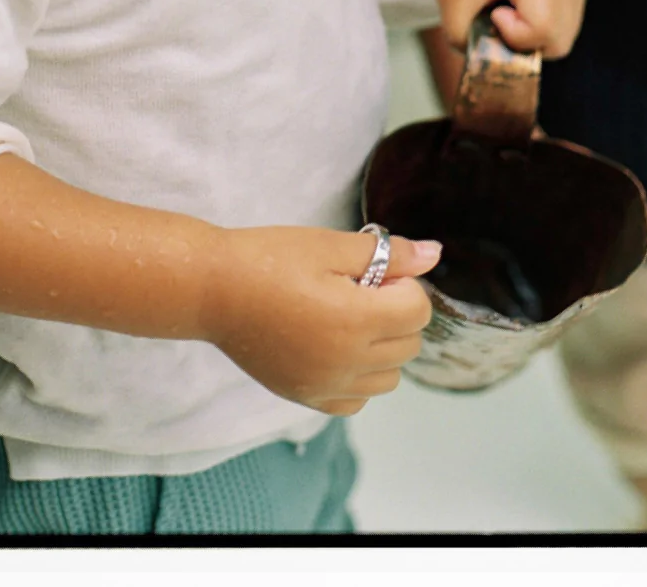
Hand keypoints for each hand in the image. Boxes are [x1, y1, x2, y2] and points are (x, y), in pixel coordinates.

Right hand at [199, 227, 439, 414]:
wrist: (211, 290)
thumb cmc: (267, 259)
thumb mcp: (330, 245)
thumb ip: (388, 254)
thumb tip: (435, 255)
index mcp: (355, 321)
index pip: (418, 311)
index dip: (403, 284)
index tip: (375, 271)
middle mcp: (346, 363)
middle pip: (409, 344)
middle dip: (396, 312)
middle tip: (358, 288)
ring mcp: (325, 385)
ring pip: (389, 377)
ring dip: (383, 347)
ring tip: (346, 316)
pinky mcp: (306, 396)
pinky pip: (356, 400)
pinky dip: (358, 377)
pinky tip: (334, 346)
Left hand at [430, 0, 587, 55]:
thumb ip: (466, 39)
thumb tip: (487, 65)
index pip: (543, 31)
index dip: (512, 33)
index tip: (493, 9)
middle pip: (558, 43)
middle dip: (522, 41)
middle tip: (497, 14)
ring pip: (562, 39)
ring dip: (530, 35)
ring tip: (508, 6)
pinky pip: (563, 26)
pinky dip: (539, 26)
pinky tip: (520, 4)